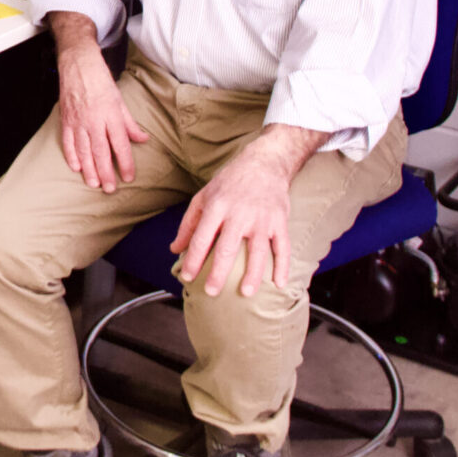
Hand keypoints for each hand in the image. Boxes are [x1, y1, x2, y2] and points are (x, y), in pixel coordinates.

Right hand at [49, 13, 148, 192]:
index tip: (128, 177)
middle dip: (106, 173)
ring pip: (83, 151)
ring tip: (94, 183)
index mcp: (111, 115)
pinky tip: (76, 167)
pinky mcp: (66, 120)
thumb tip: (143, 139)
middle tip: (110, 189)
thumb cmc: (100, 80)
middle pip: (101, 152)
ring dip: (89, 169)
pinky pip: (68, 142)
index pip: (120, 145)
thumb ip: (130, 122)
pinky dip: (71, 156)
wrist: (78, 64)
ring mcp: (78, 121)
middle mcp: (94, 120)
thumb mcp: (120, 99)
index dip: (124, 163)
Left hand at [170, 124, 325, 296]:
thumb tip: (175, 249)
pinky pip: (283, 247)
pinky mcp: (279, 221)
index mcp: (216, 207)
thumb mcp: (204, 197)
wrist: (264, 163)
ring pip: (257, 251)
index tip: (187, 277)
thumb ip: (189, 224)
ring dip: (252, 274)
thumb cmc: (229, 182)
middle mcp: (239, 214)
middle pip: (227, 248)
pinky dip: (282, 266)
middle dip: (218, 273)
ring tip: (245, 293)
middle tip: (211, 293)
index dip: (193, 260)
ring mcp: (261, 218)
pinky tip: (279, 283)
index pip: (201, 238)